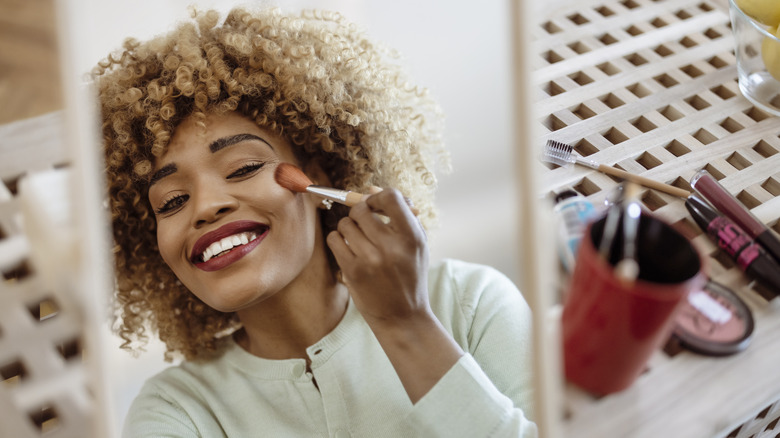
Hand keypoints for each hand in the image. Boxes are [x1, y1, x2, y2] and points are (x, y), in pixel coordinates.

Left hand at [326, 188, 429, 326]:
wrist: (403, 316)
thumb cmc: (410, 274)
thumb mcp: (415, 244)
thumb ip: (399, 214)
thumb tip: (370, 189)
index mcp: (412, 236)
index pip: (390, 197)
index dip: (378, 197)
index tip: (375, 206)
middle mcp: (391, 246)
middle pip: (362, 209)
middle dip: (360, 212)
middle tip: (364, 223)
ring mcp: (371, 259)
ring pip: (345, 224)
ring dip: (348, 228)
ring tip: (358, 240)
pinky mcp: (353, 271)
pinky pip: (335, 240)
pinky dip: (338, 241)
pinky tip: (349, 249)